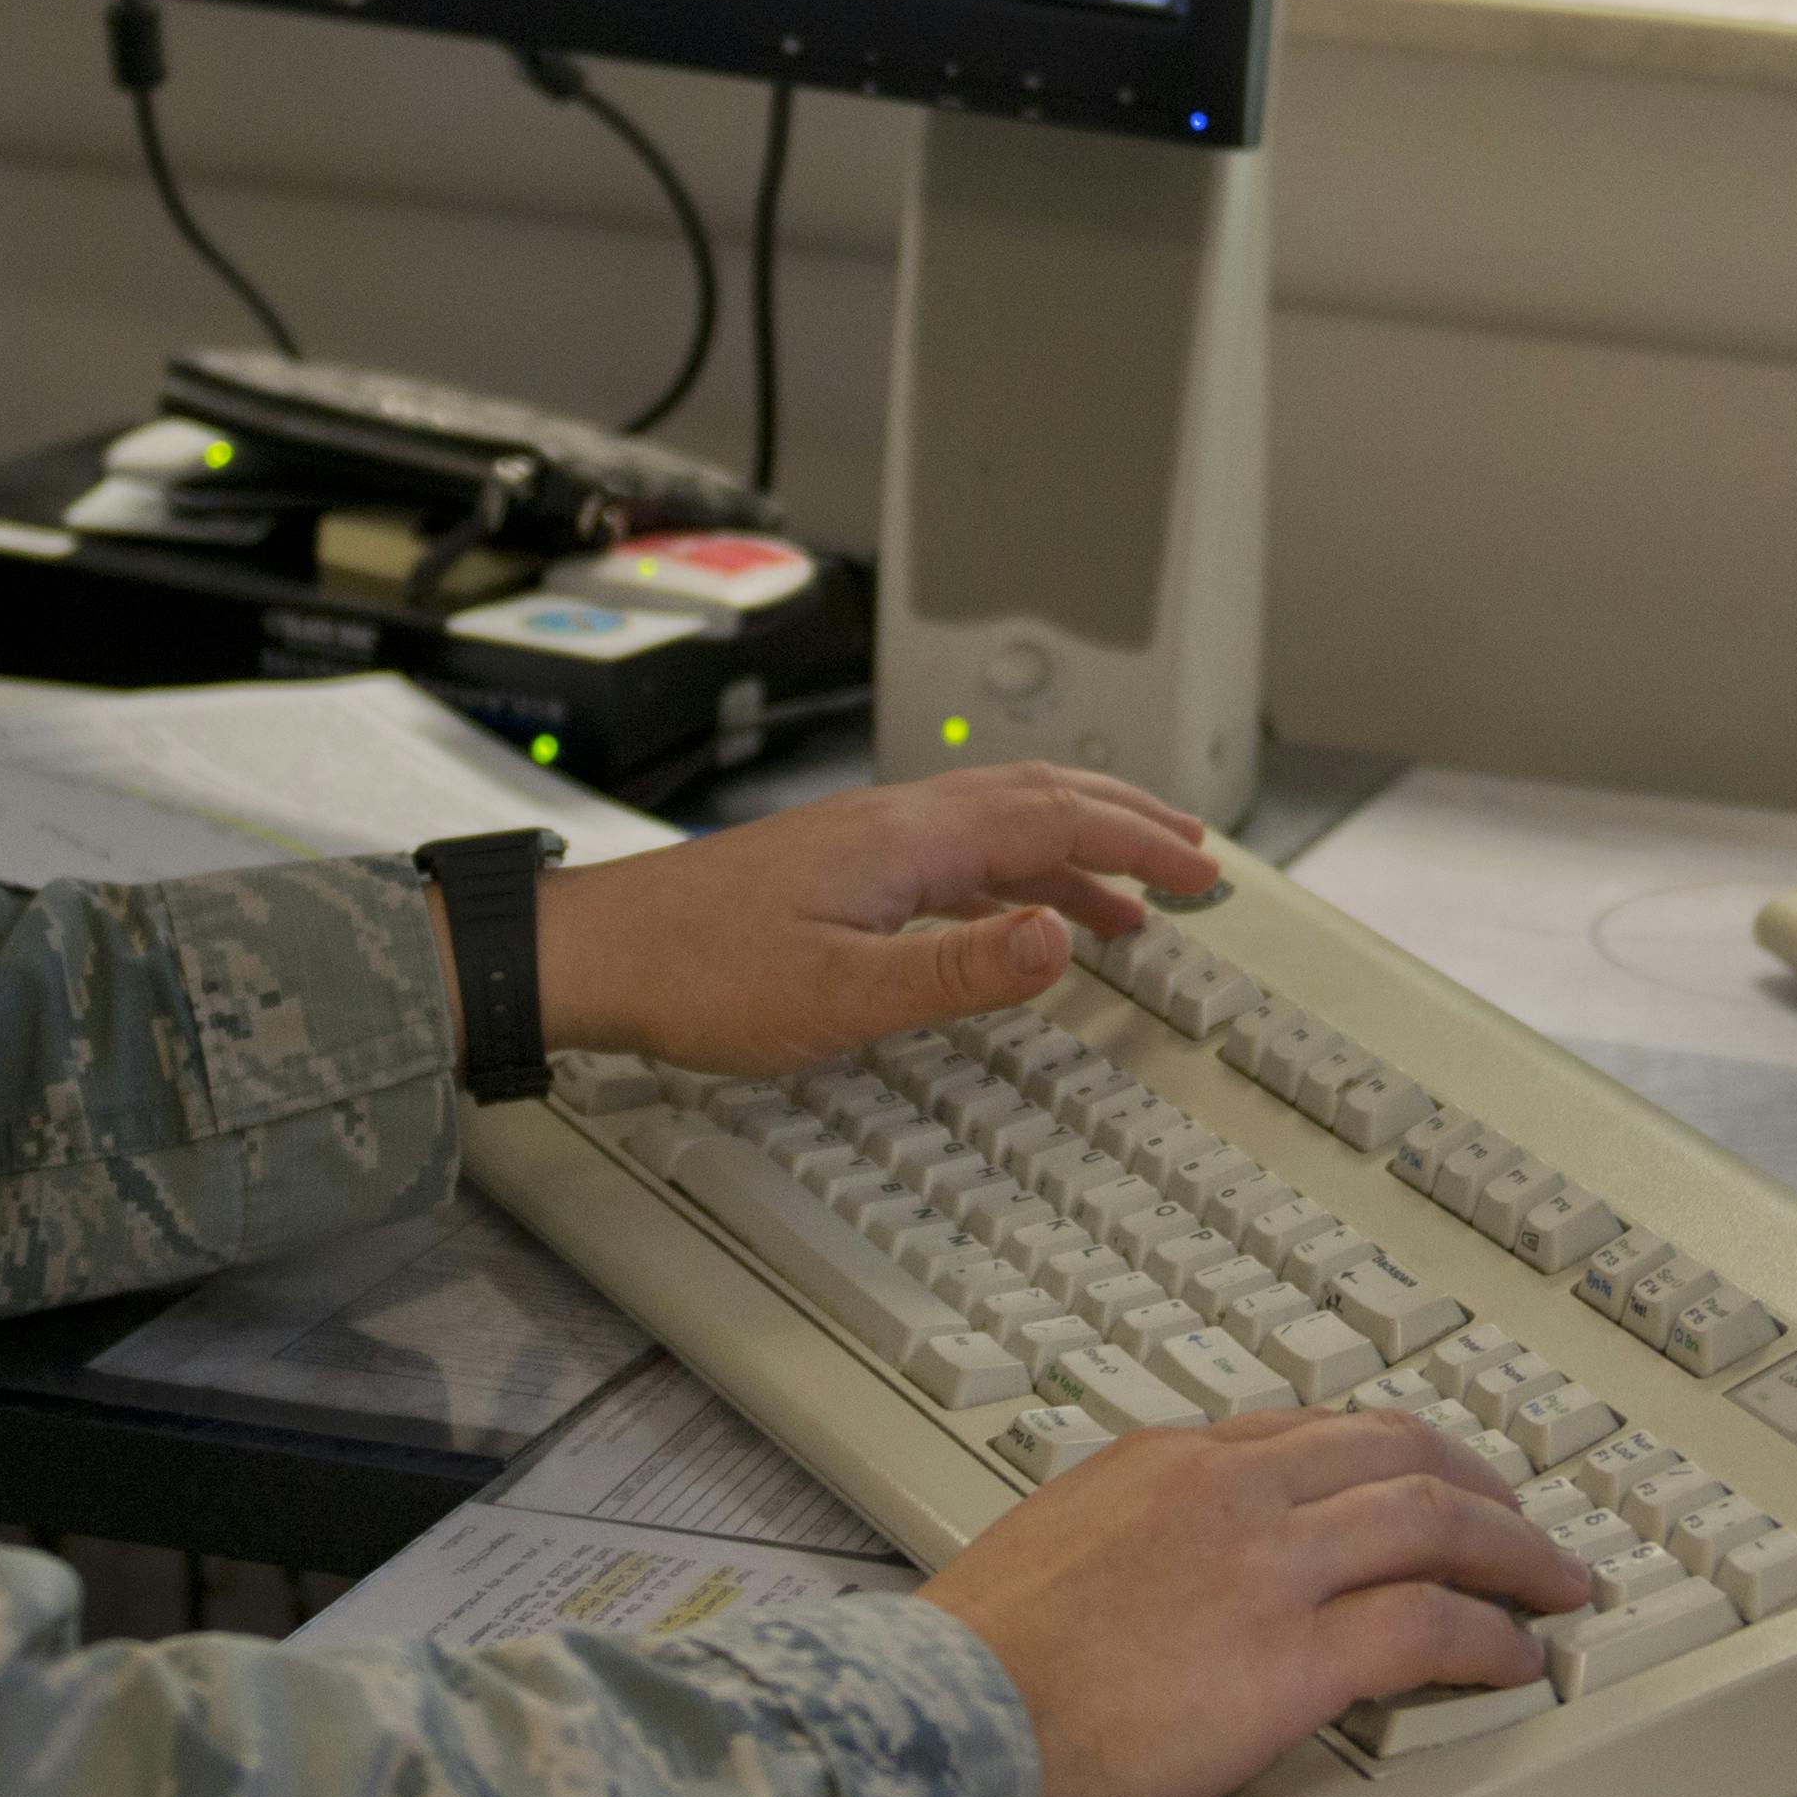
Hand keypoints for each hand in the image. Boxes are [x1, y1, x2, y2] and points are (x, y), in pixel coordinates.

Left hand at [514, 761, 1214, 1081]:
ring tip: (1128, 898)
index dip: (1139, 842)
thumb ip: (958, 970)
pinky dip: (1017, 872)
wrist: (594, 956)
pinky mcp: (840, 867)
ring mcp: (867, 840)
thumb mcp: (838, 997)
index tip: (1203, 868)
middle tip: (1195, 856)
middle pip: (1039, 800)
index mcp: (909, 839)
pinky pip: (960, 851)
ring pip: (1000, 822)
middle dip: (1126, 824)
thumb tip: (1061, 936)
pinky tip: (1013, 916)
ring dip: (1076, 847)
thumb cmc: (697, 974)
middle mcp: (896, 822)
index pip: (1056, 819)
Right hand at [919, 1411, 1604, 1796]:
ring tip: (1553, 1582)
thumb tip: (1159, 1569)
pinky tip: (1513, 1658)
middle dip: (1479, 1485)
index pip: (1313, 1434)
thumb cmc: (971, 1671)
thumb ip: (1127, 1536)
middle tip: (1520, 1518)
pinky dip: (1490, 1636)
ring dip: (1513, 1550)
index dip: (1391, 1457)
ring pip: (1435, 1522)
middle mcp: (1229, 1492)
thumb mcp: (1049, 1550)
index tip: (1424, 1481)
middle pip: (1397, 1455)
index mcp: (1166, 1461)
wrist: (941, 1727)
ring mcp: (1267, 1569)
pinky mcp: (1292, 1661)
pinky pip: (1429, 1627)